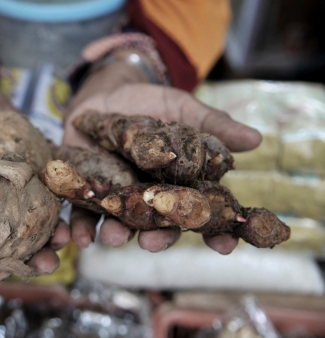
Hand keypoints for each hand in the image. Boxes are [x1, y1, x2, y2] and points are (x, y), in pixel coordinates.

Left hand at [62, 58, 261, 254]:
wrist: (109, 92)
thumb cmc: (152, 103)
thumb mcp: (183, 110)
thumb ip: (213, 126)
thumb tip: (255, 139)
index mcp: (179, 185)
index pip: (200, 212)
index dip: (214, 231)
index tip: (224, 245)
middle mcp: (150, 197)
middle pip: (158, 225)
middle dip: (157, 238)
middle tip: (154, 243)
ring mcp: (119, 195)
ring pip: (120, 223)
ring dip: (117, 234)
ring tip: (114, 239)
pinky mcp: (89, 188)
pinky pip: (84, 212)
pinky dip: (82, 226)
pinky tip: (82, 237)